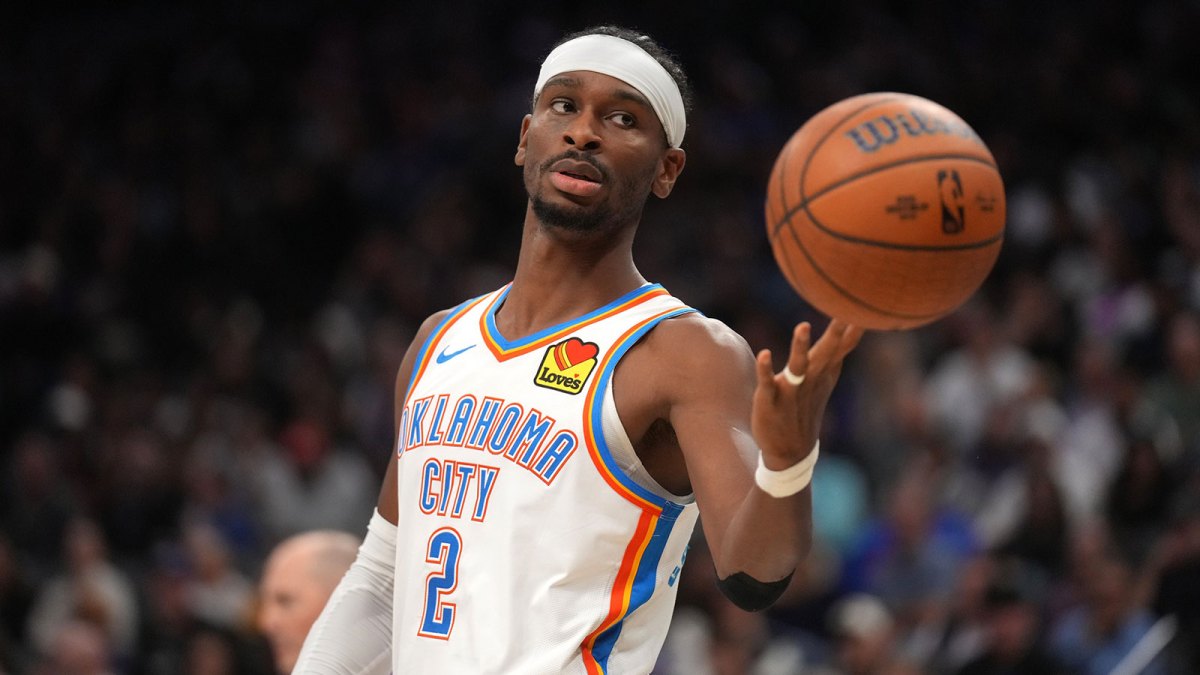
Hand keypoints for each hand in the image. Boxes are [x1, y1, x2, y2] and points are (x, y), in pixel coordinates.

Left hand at [751, 319, 862, 467]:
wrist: (789, 450)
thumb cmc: (806, 406)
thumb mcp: (826, 378)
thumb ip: (837, 352)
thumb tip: (853, 328)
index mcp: (824, 372)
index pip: (842, 347)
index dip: (853, 327)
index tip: (866, 305)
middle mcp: (811, 379)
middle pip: (825, 353)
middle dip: (835, 333)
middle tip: (846, 311)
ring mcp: (791, 390)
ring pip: (798, 366)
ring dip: (801, 347)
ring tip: (803, 326)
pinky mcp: (770, 399)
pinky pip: (767, 383)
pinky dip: (766, 370)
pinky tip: (765, 353)